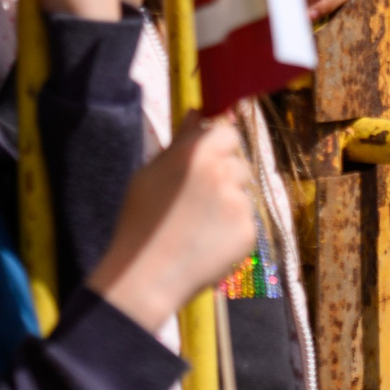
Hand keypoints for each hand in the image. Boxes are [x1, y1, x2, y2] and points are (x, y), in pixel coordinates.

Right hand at [85, 117, 258, 331]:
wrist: (147, 276)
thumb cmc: (141, 222)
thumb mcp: (150, 173)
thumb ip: (181, 141)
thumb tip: (198, 113)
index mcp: (198, 154)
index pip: (228, 132)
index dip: (218, 145)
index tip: (208, 159)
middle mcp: (224, 174)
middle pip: (238, 162)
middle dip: (224, 175)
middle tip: (197, 198)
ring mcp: (239, 204)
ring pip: (243, 192)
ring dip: (229, 201)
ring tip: (199, 223)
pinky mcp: (249, 232)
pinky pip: (246, 221)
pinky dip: (232, 228)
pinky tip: (207, 241)